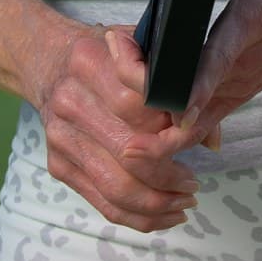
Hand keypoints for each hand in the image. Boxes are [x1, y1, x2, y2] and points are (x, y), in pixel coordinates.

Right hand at [26, 15, 200, 231]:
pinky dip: (136, 216)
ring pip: (116, 185)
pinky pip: (102, 202)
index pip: (138, 99)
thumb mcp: (140, 44)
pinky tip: (162, 215)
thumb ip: (175, 80)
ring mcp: (61, 136)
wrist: (49, 62)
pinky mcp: (58, 164)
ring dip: (156, 203)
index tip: (194, 131)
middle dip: (169, 175)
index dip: (171, 120)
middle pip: (129, 150)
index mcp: (90, 61)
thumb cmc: (108, 53)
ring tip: (184, 204)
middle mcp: (71, 100)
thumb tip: (213, 140)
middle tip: (194, 184)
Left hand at [124, 0, 261, 157]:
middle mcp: (242, 70)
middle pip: (179, 109)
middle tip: (114, 45)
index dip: (163, 78)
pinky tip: (147, 99)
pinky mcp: (241, 97)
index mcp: (248, 28)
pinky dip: (169, 126)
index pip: (204, 69)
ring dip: (148, 119)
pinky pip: (199, 128)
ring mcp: (241, 90)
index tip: (122, 47)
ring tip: (120, 75)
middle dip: (134, 90)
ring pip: (186, 131)